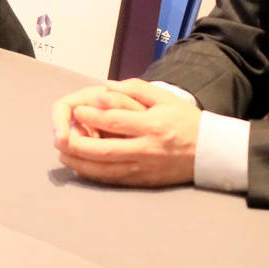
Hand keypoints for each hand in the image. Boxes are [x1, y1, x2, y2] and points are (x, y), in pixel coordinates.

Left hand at [51, 79, 200, 186]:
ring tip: (62, 154)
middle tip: (59, 137)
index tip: (75, 111)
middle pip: (104, 150)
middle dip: (77, 144)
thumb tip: (106, 86)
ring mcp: (144, 168)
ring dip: (80, 162)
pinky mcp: (144, 181)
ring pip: (105, 169)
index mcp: (151, 125)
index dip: (91, 116)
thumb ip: (135, 89)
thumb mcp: (165, 98)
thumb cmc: (185, 121)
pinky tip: (81, 168)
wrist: (210, 152)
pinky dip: (94, 175)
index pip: (114, 121)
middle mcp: (146, 149)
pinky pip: (114, 180)